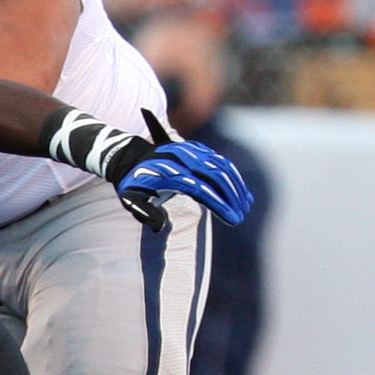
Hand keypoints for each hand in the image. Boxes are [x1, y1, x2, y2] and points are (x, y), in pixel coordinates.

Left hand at [113, 109, 253, 229]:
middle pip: (216, 176)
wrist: (130, 157)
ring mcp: (191, 151)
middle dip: (232, 197)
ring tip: (245, 205)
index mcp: (169, 173)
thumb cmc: (133, 184)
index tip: (233, 219)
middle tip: (241, 215)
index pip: (201, 189)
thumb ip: (145, 212)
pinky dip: (233, 175)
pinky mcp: (196, 148)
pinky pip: (220, 160)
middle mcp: (182, 159)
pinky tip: (240, 191)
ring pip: (222, 166)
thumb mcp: (131, 199)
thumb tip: (159, 226)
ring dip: (236, 186)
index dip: (220, 205)